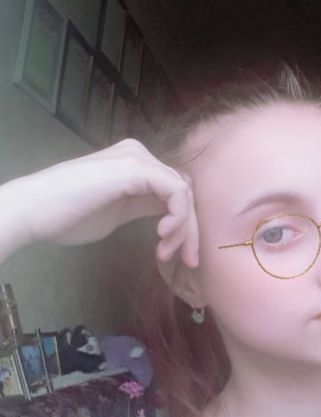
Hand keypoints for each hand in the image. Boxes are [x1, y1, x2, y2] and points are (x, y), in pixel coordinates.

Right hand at [3, 139, 198, 266]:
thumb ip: (143, 207)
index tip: (177, 256)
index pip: (176, 190)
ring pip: (184, 192)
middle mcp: (140, 155)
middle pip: (185, 190)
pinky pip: (176, 191)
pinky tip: (162, 234)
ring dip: (184, 228)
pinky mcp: (135, 167)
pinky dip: (177, 216)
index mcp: (136, 165)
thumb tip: (169, 218)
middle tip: (188, 261)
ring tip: (164, 251)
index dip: (185, 224)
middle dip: (190, 229)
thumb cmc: (67, 217)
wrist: (33, 211)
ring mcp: (137, 158)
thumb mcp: (117, 212)